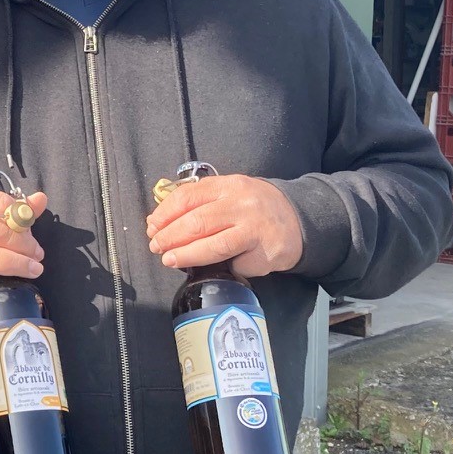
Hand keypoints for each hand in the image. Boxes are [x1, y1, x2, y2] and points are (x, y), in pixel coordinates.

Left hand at [146, 175, 302, 276]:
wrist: (299, 218)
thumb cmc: (254, 207)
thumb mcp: (230, 192)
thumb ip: (201, 201)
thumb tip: (160, 221)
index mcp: (229, 185)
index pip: (188, 197)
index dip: (165, 214)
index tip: (152, 226)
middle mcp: (242, 205)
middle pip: (196, 222)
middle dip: (170, 237)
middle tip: (156, 246)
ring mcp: (255, 229)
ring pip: (213, 246)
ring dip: (186, 255)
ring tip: (169, 260)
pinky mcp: (266, 253)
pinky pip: (237, 264)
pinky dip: (226, 267)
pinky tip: (222, 266)